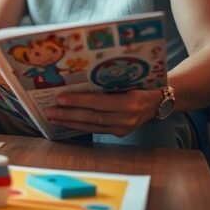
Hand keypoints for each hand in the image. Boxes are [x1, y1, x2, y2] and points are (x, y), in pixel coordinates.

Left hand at [44, 89, 161, 136]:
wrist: (160, 101)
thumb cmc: (142, 84)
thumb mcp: (129, 78)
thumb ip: (109, 80)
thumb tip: (79, 76)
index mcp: (131, 101)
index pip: (99, 102)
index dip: (79, 101)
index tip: (60, 97)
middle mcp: (128, 117)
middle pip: (92, 117)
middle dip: (68, 114)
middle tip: (49, 110)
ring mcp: (124, 128)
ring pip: (92, 126)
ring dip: (70, 122)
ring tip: (52, 117)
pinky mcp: (120, 133)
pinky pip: (96, 130)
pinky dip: (79, 126)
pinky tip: (66, 123)